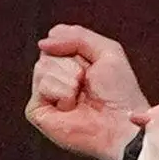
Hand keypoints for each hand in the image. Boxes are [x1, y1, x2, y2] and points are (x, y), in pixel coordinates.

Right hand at [26, 23, 152, 159]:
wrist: (121, 123)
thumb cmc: (119, 92)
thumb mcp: (107, 51)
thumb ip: (77, 36)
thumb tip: (42, 43)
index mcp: (70, 62)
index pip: (55, 39)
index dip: (73, 47)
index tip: (91, 64)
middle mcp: (55, 77)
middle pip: (47, 53)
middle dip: (72, 65)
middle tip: (86, 83)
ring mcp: (45, 95)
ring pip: (42, 67)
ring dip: (68, 79)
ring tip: (80, 96)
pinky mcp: (37, 111)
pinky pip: (42, 87)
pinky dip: (62, 93)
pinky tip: (71, 107)